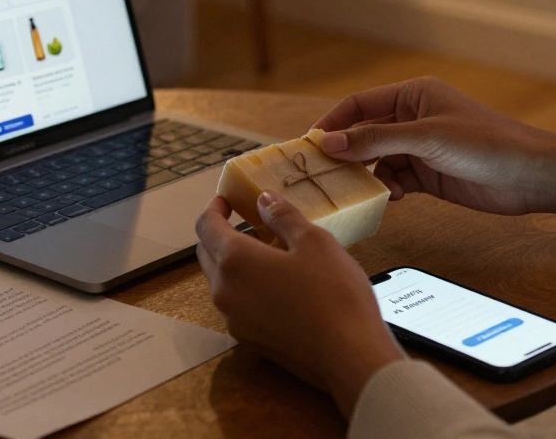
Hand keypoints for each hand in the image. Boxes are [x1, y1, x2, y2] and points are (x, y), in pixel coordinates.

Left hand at [196, 193, 405, 417]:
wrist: (349, 357)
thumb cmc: (334, 292)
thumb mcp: (314, 241)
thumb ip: (283, 217)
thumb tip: (263, 199)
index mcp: (234, 261)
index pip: (206, 227)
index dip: (213, 208)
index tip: (227, 200)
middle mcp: (224, 292)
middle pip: (207, 254)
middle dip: (221, 234)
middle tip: (248, 223)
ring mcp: (234, 321)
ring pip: (221, 282)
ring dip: (233, 262)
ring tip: (267, 253)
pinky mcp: (249, 341)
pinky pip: (236, 305)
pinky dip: (245, 287)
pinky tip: (276, 285)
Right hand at [314, 77, 555, 237]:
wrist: (530, 177)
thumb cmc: (485, 144)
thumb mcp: (425, 138)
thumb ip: (375, 140)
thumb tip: (329, 142)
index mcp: (413, 95)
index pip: (359, 104)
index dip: (333, 122)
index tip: (308, 144)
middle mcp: (412, 118)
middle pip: (364, 134)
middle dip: (345, 153)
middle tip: (321, 175)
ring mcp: (419, 148)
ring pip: (376, 160)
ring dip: (366, 175)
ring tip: (357, 190)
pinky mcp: (427, 175)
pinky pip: (393, 180)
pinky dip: (385, 189)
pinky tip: (388, 198)